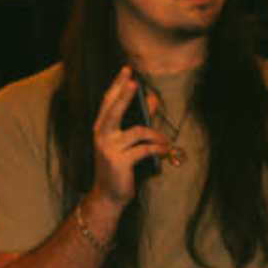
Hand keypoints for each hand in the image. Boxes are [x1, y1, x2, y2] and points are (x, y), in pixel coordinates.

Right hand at [88, 66, 168, 215]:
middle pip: (114, 109)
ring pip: (138, 131)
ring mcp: (110, 148)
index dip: (117, 85)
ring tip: (165, 141)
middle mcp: (102, 136)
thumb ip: (139, 120)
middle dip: (125, 95)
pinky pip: (144, 149)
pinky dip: (157, 149)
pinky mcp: (120, 161)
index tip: (127, 71)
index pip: (108, 102)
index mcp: (101, 129)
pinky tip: (165, 151)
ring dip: (156, 134)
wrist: (108, 196)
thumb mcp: (127, 143)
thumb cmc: (119, 167)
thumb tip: (152, 100)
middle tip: (134, 82)